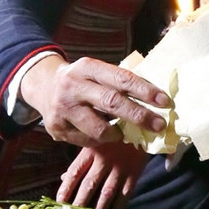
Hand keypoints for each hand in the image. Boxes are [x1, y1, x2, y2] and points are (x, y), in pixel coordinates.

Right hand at [20, 55, 169, 147]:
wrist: (43, 86)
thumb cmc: (83, 81)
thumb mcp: (97, 72)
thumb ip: (121, 82)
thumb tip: (158, 98)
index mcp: (87, 67)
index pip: (121, 79)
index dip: (145, 91)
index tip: (165, 102)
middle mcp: (73, 86)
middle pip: (112, 103)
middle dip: (140, 115)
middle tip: (159, 125)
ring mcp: (63, 109)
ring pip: (100, 129)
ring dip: (118, 133)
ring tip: (124, 132)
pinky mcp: (57, 129)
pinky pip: (89, 141)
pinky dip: (102, 140)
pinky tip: (103, 133)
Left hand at [56, 140, 148, 208]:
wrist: (143, 126)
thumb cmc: (115, 134)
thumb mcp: (96, 142)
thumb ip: (81, 160)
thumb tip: (64, 178)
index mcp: (91, 151)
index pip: (74, 172)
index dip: (66, 188)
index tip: (60, 202)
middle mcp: (104, 161)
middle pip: (89, 185)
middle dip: (80, 203)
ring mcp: (120, 168)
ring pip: (106, 193)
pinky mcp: (134, 174)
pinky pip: (124, 195)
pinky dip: (117, 207)